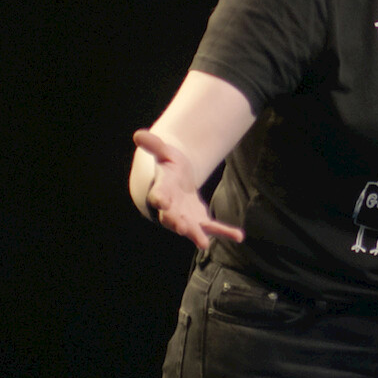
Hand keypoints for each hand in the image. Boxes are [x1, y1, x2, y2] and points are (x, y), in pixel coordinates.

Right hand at [133, 127, 244, 248]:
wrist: (176, 184)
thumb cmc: (169, 167)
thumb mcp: (164, 153)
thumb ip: (154, 145)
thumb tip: (138, 134)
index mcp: (162, 190)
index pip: (158, 194)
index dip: (159, 198)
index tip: (160, 202)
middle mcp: (172, 208)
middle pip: (171, 217)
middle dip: (176, 222)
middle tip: (182, 228)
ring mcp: (186, 217)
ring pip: (191, 228)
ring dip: (196, 235)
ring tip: (203, 243)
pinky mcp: (200, 220)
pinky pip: (213, 227)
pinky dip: (225, 232)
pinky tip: (239, 236)